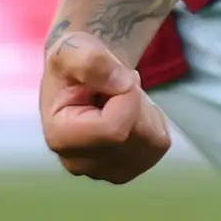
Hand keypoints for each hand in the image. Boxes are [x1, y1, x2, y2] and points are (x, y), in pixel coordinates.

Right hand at [41, 29, 173, 182]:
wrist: (83, 75)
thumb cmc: (75, 61)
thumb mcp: (74, 48)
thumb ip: (91, 61)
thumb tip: (122, 84)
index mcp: (60, 138)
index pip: (115, 129)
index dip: (128, 96)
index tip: (117, 76)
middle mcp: (79, 163)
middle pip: (135, 136)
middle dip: (135, 101)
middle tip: (116, 85)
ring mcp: (103, 172)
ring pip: (152, 142)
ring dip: (144, 112)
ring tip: (119, 100)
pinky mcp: (126, 170)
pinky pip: (159, 144)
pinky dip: (152, 124)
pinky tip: (129, 114)